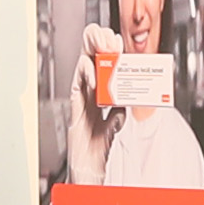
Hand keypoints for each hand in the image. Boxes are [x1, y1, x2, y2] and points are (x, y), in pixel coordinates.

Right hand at [65, 26, 122, 184]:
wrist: (89, 167)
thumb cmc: (98, 147)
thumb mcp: (116, 123)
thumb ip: (120, 109)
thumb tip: (129, 99)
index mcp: (98, 94)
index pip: (102, 65)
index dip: (109, 51)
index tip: (119, 42)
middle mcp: (88, 93)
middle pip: (90, 59)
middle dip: (99, 43)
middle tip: (110, 37)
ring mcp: (80, 98)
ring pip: (82, 66)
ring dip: (93, 53)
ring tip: (105, 47)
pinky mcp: (75, 106)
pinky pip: (77, 85)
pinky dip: (86, 76)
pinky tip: (96, 76)